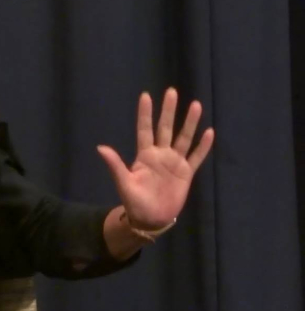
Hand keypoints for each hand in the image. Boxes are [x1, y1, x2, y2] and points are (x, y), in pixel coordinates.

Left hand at [97, 87, 214, 229]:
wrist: (150, 219)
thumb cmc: (134, 201)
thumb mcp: (123, 183)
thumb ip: (115, 165)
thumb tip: (100, 147)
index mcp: (144, 156)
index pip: (145, 130)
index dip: (145, 114)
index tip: (146, 96)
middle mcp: (160, 155)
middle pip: (165, 128)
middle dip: (169, 111)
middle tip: (171, 91)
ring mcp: (175, 162)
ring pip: (184, 138)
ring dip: (189, 123)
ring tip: (195, 105)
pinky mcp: (186, 173)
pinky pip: (196, 157)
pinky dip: (203, 146)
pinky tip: (209, 132)